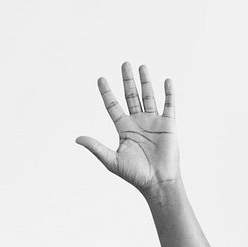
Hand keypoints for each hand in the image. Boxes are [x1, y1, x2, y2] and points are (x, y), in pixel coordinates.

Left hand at [76, 62, 179, 192]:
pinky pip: (169, 105)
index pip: (113, 106)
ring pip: (149, 97)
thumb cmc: (135, 174)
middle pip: (131, 96)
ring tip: (142, 66)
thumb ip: (96, 147)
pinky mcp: (168, 125)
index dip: (107, 93)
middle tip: (125, 64)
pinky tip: (167, 81)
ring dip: (145, 82)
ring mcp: (154, 122)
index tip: (101, 79)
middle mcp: (138, 122)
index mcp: (124, 129)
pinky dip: (169, 94)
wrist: (158, 182)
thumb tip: (77, 139)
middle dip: (127, 80)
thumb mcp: (112, 160)